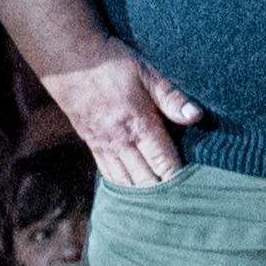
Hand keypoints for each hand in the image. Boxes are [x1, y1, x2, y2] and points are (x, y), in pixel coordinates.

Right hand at [38, 40, 203, 190]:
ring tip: (159, 206)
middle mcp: (121, 141)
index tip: (194, 187)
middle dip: (163, 192)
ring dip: (142, 194)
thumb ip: (171, 98)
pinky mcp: (91, 143)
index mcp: (139, 124)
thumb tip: (197, 117)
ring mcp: (103, 145)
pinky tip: (132, 192)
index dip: (178, 178)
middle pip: (145, 180)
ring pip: (126, 182)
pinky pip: (108, 174)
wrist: (68, 60)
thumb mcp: (146, 72)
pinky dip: (122, 186)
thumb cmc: (112, 62)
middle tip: (181, 202)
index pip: (163, 162)